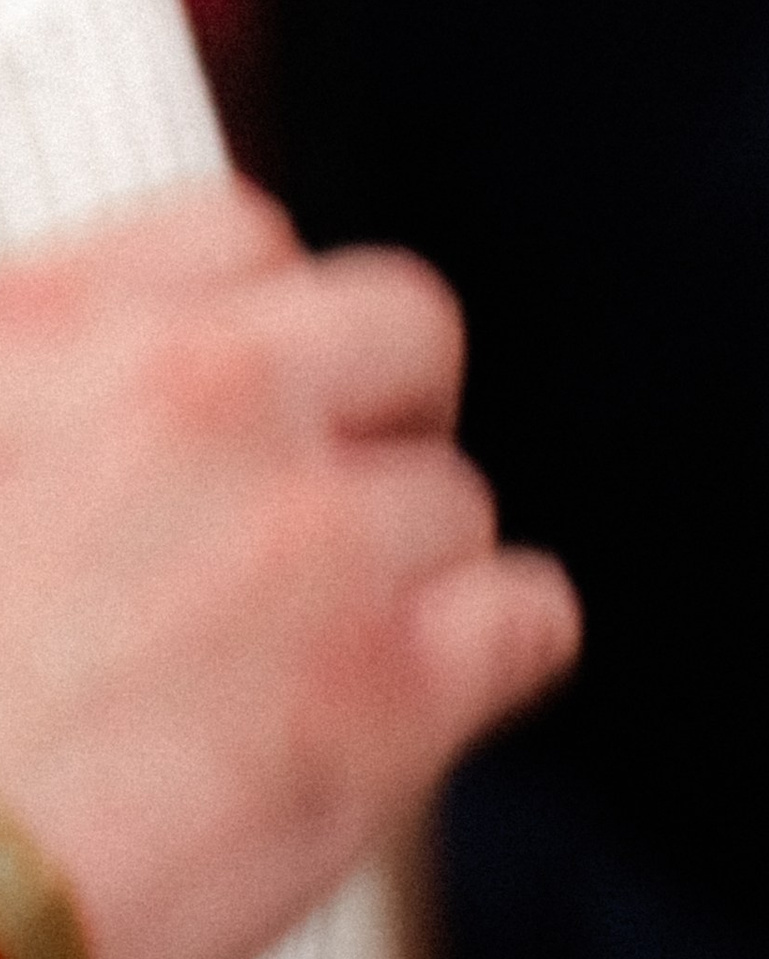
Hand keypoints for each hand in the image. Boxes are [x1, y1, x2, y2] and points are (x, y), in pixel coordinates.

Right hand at [0, 180, 577, 958]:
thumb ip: (35, 413)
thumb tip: (95, 453)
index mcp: (37, 330)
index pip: (242, 239)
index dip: (273, 334)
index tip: (259, 412)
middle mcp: (187, 398)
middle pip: (403, 331)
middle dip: (382, 422)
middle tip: (317, 530)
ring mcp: (306, 533)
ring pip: (452, 501)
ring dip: (403, 580)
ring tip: (286, 679)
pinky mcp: (393, 684)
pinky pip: (530, 619)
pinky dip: (483, 668)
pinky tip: (394, 719)